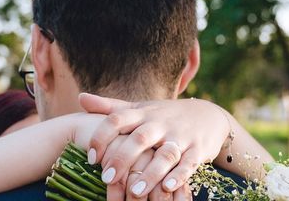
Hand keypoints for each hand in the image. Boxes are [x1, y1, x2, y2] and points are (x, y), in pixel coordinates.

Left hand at [80, 93, 229, 197]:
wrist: (208, 115)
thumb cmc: (164, 115)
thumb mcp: (139, 108)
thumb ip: (110, 107)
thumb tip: (80, 98)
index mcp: (143, 113)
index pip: (117, 119)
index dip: (101, 136)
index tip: (90, 157)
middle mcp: (160, 123)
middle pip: (140, 138)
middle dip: (123, 157)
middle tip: (106, 178)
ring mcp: (180, 136)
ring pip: (165, 153)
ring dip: (150, 173)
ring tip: (134, 192)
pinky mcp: (198, 149)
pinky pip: (189, 163)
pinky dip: (180, 175)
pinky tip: (168, 188)